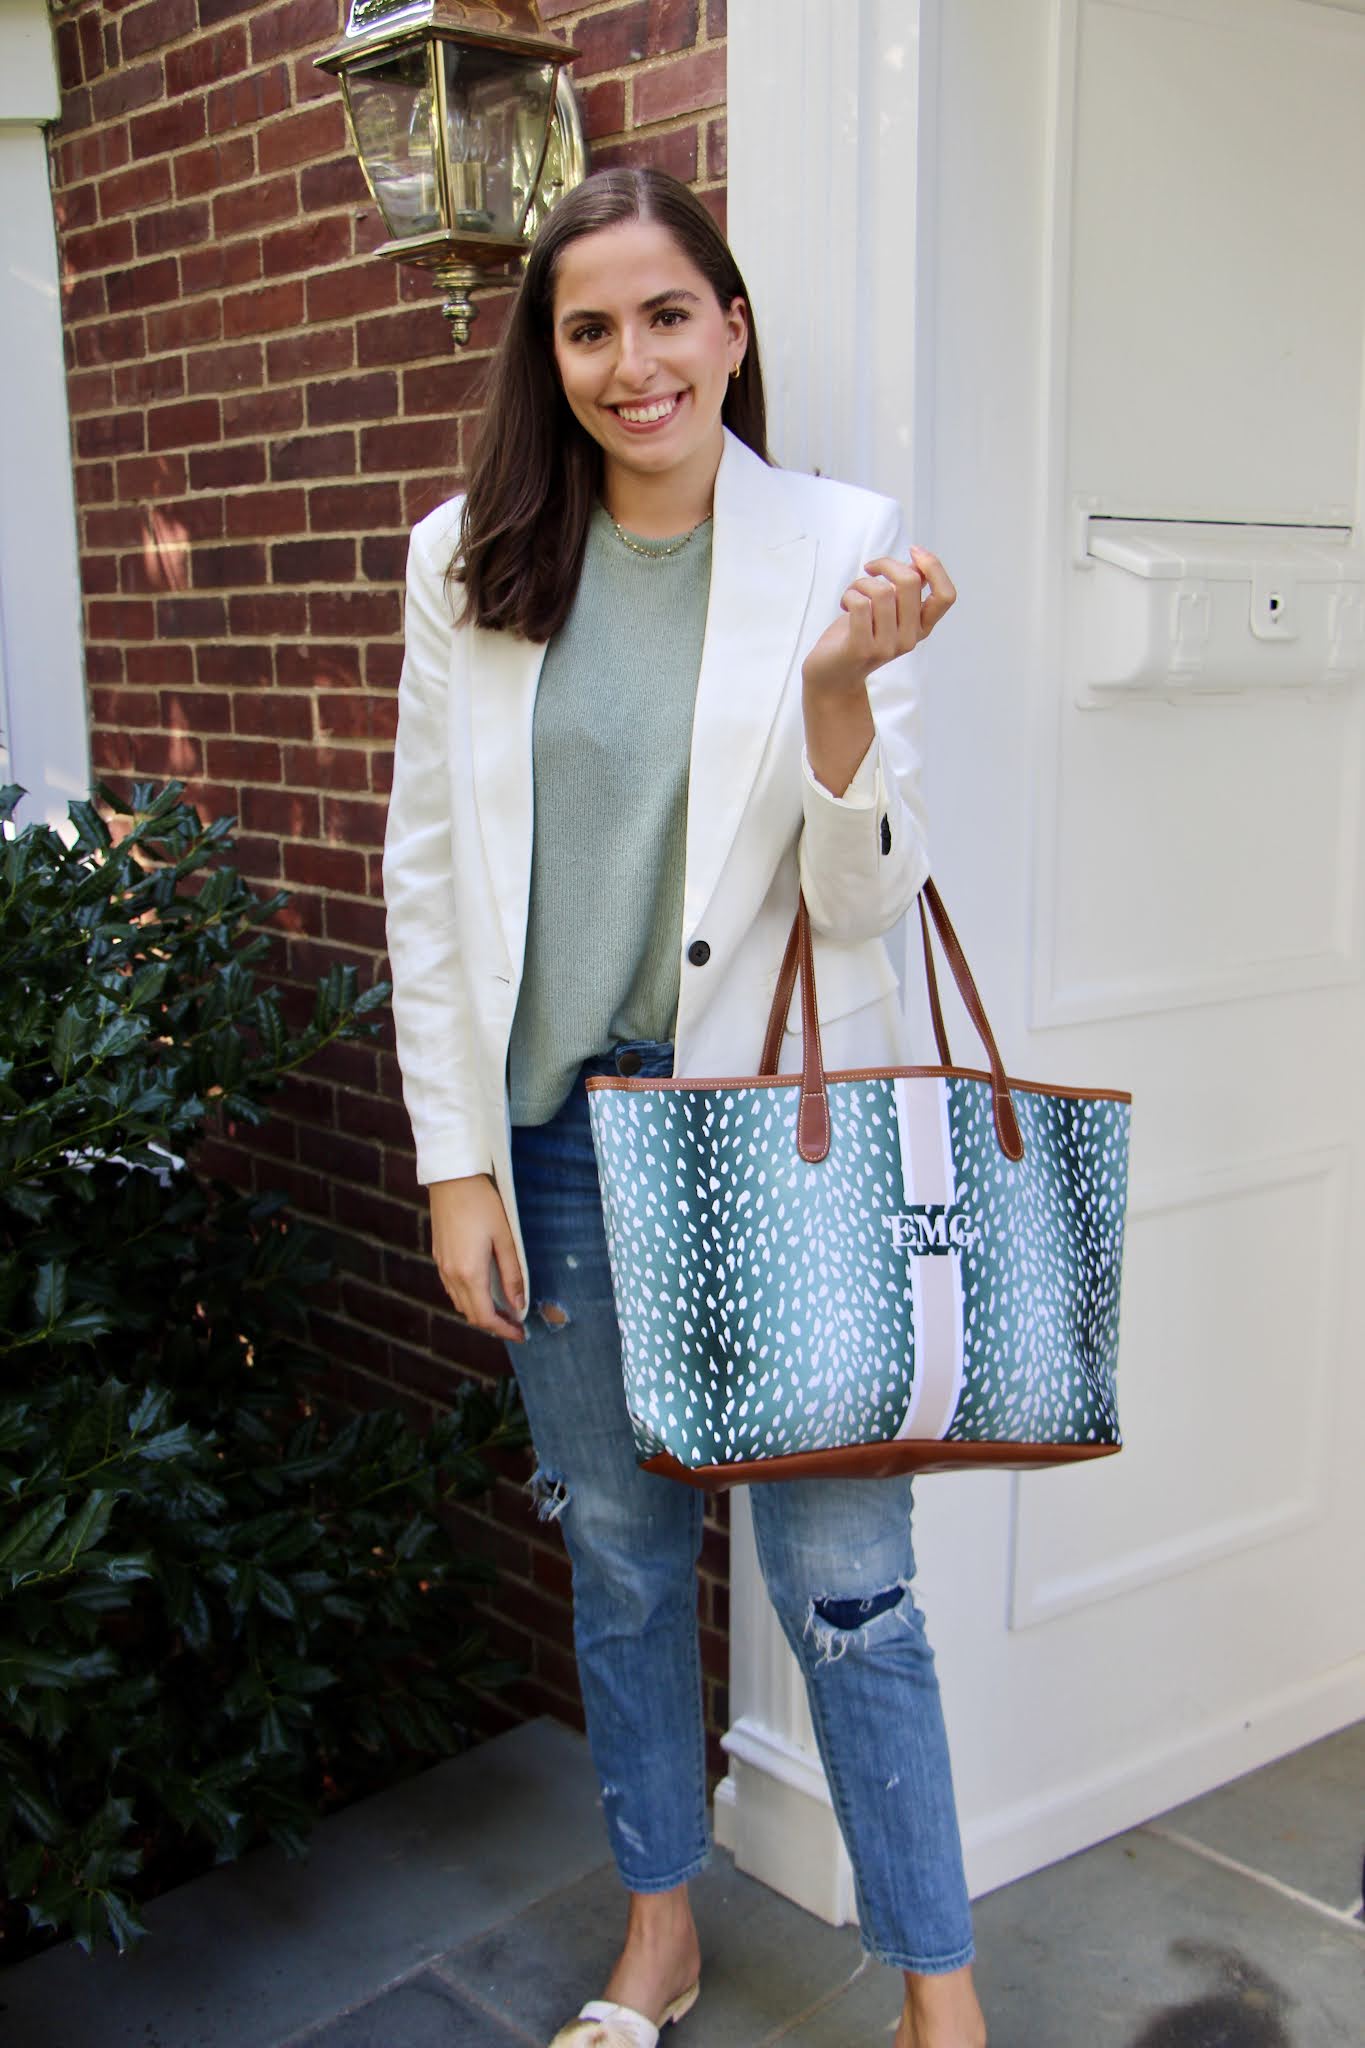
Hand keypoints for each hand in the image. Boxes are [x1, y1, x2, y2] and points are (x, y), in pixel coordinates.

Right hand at [428, 1174, 525, 1343]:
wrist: (452, 1179)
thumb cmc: (483, 1204)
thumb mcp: (505, 1239)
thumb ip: (512, 1274)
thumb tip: (518, 1303)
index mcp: (469, 1273)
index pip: (485, 1317)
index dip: (504, 1330)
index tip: (521, 1334)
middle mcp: (451, 1275)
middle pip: (471, 1314)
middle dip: (494, 1324)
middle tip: (516, 1323)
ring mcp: (442, 1266)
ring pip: (460, 1303)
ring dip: (480, 1311)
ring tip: (503, 1308)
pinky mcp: (439, 1256)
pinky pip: (453, 1288)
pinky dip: (469, 1297)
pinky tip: (484, 1288)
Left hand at [802, 544, 955, 696]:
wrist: (832, 676)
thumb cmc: (858, 636)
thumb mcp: (888, 611)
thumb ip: (906, 590)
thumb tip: (919, 564)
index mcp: (921, 627)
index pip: (946, 596)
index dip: (934, 567)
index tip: (913, 552)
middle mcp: (909, 639)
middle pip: (910, 583)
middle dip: (887, 564)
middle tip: (871, 569)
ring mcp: (887, 646)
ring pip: (882, 591)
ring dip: (861, 583)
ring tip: (853, 593)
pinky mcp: (862, 649)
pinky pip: (860, 604)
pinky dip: (849, 595)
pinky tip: (845, 604)